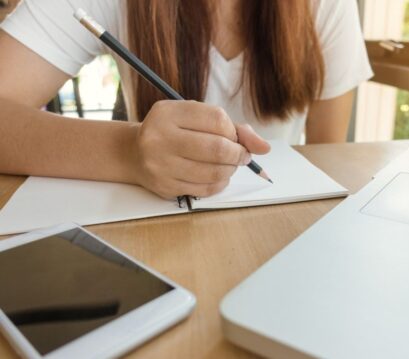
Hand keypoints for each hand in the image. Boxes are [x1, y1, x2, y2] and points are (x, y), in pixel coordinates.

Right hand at [132, 100, 269, 198]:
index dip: (234, 131)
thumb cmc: (174, 132)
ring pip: (214, 171)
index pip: (218, 119)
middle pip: (218, 148)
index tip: (235, 138)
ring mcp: (160, 164)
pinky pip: (205, 189)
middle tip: (241, 155)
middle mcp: (160, 137)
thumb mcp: (195, 118)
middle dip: (239, 154)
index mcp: (168, 112)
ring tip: (229, 165)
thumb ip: (232, 128)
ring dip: (231, 170)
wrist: (135, 153)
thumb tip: (264, 147)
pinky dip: (219, 183)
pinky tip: (216, 176)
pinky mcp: (164, 186)